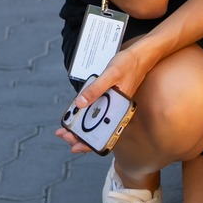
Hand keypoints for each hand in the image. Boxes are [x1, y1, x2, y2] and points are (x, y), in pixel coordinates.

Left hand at [58, 37, 160, 153]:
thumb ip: (95, 89)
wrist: (140, 56)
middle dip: (79, 136)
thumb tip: (79, 104)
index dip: (89, 143)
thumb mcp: (110, 74)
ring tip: (65, 129)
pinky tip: (75, 114)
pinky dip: (85, 116)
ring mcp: (113, 106)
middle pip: (98, 131)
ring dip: (80, 127)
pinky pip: (96, 112)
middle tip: (62, 134)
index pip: (105, 134)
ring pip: (96, 123)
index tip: (73, 145)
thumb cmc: (128, 64)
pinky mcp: (109, 100)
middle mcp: (117, 111)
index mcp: (121, 109)